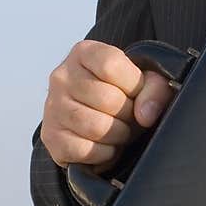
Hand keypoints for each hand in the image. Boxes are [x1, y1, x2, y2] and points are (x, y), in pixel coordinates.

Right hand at [40, 40, 172, 171]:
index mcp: (84, 53)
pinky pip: (84, 150)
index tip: (136, 93)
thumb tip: (146, 114)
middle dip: (128, 114)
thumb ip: (154, 88)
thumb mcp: (143, 82)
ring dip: (118, 135)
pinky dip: (103, 153)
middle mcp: (62, 76)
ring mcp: (52, 107)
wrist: (93, 119)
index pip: (111, 65)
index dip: (133, 84)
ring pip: (96, 127)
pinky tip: (106, 145)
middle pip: (107, 99)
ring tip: (120, 130)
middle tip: (129, 116)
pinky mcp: (51, 137)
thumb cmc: (121, 95)